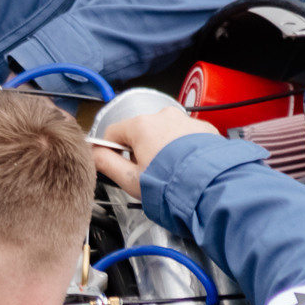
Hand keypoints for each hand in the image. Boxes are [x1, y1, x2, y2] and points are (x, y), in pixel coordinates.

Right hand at [92, 105, 218, 196]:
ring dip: (163, 149)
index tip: (121, 168)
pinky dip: (184, 149)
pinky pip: (186, 136)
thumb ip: (105, 163)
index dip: (113, 153)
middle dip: (141, 152)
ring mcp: (186, 121)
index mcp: (141, 126)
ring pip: (165, 134)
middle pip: (140, 133)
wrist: (210, 188)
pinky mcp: (204, 129)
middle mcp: (163, 116)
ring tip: (171, 173)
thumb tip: (93, 153)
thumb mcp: (129, 179)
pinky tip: (187, 167)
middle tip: (149, 176)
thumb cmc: (169, 186)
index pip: (113, 133)